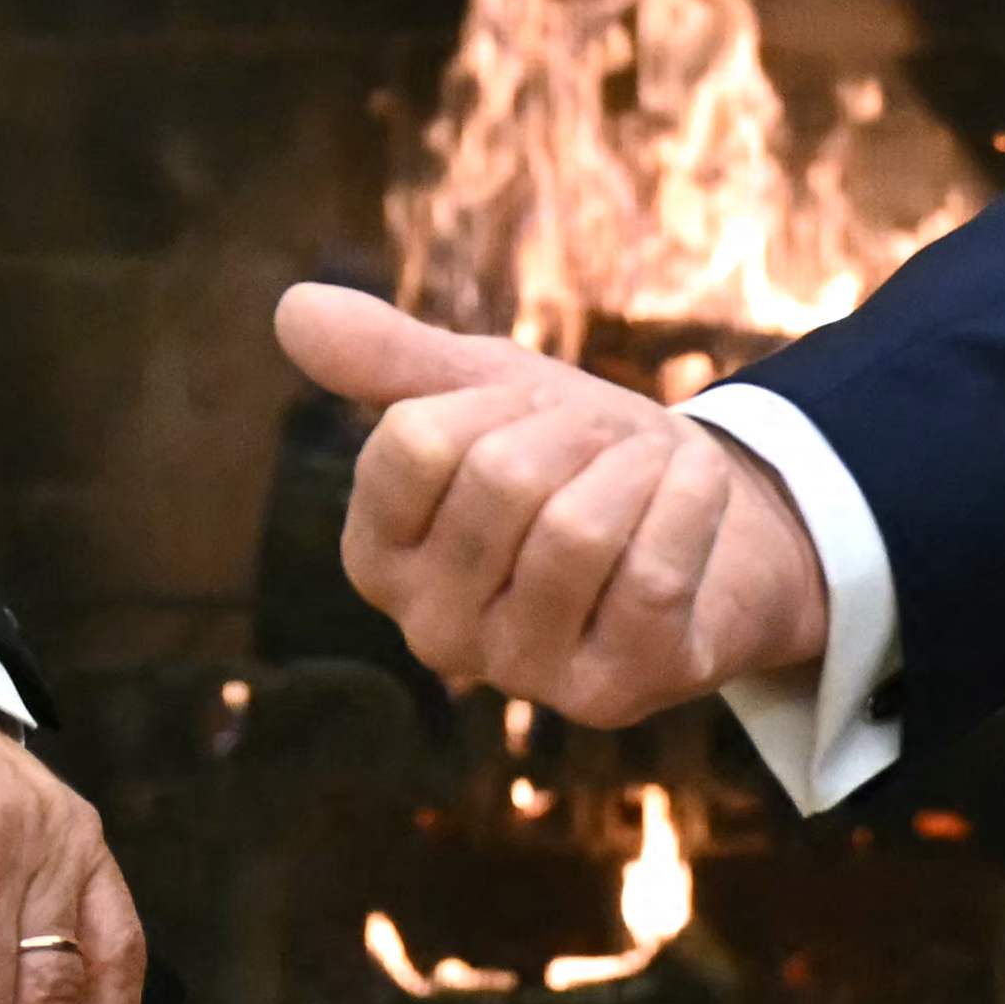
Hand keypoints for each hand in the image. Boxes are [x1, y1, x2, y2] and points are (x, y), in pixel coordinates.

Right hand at [276, 282, 827, 723]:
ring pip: (578, 530)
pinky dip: (690, 504)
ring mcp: (520, 673)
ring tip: (650, 472)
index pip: (414, 439)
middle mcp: (431, 629)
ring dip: (638, 467)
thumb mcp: (487, 389)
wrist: (714, 519)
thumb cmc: (580, 455)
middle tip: (606, 447)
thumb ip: (391, 358)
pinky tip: (694, 499)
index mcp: (378, 553)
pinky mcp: (610, 696)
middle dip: (576, 431)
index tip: (531, 414)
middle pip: (502, 478)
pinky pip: (651, 574)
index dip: (497, 399)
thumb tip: (290, 307)